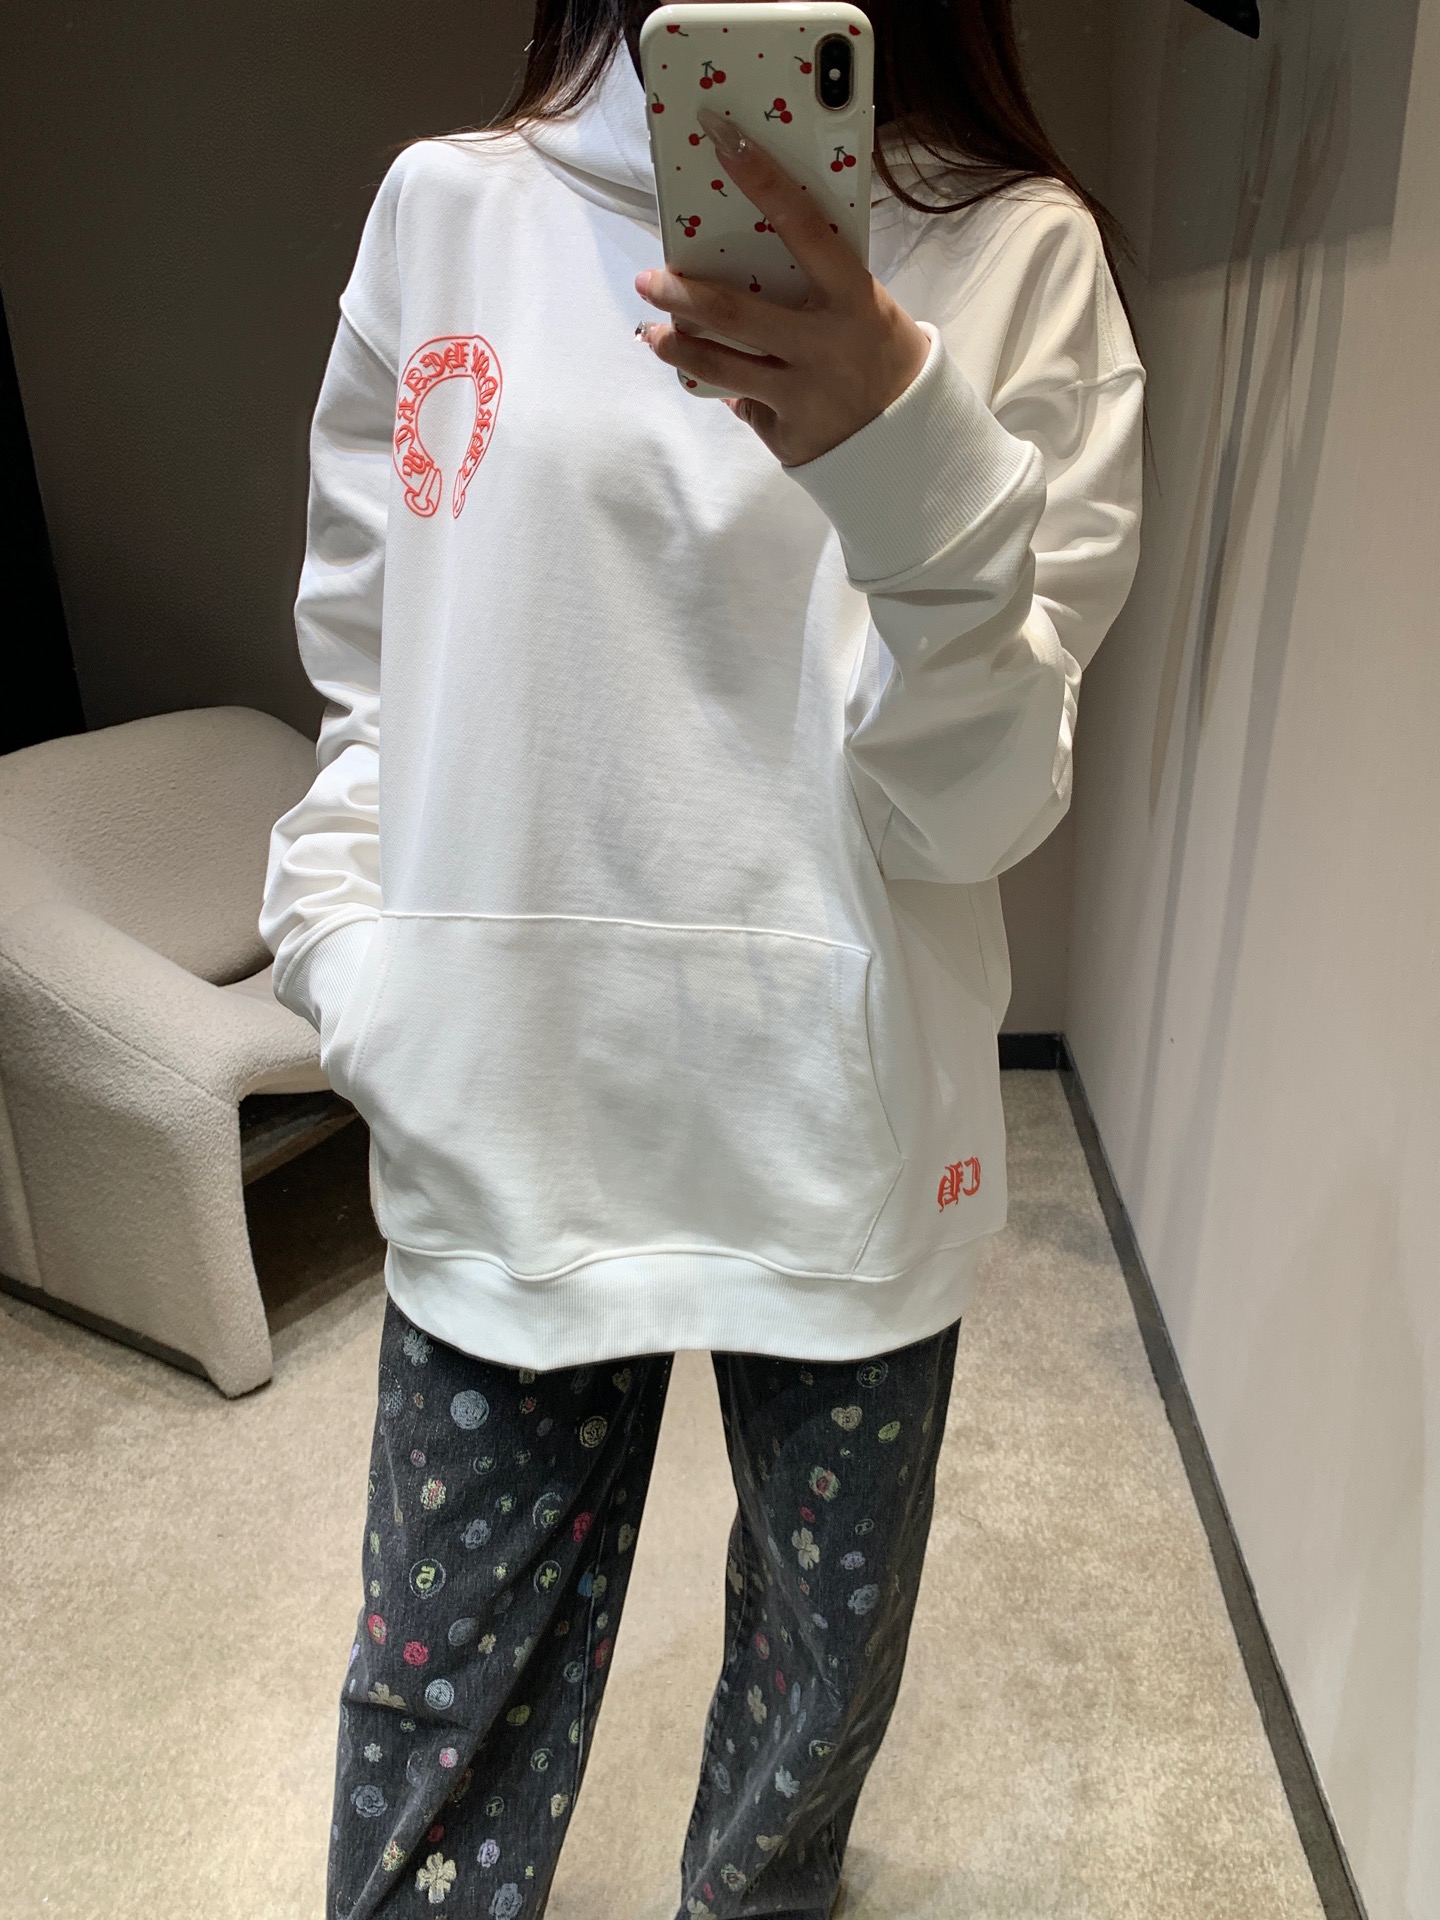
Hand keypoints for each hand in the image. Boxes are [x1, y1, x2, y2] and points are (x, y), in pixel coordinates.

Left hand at [634, 108, 929, 467]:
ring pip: (719, 367)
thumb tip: (746, 253)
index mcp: (853, 299)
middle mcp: (825, 345)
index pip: (804, 228)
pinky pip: (742, 404)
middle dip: (679, 293)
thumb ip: (817, 284)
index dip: (763, 180)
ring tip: (654, 333)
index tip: (723, 139)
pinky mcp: (786, 433)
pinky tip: (715, 382)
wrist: (908, 437)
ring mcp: (803, 394)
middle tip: (647, 279)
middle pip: (733, 312)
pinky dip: (726, 390)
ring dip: (676, 347)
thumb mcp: (865, 307)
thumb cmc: (877, 351)